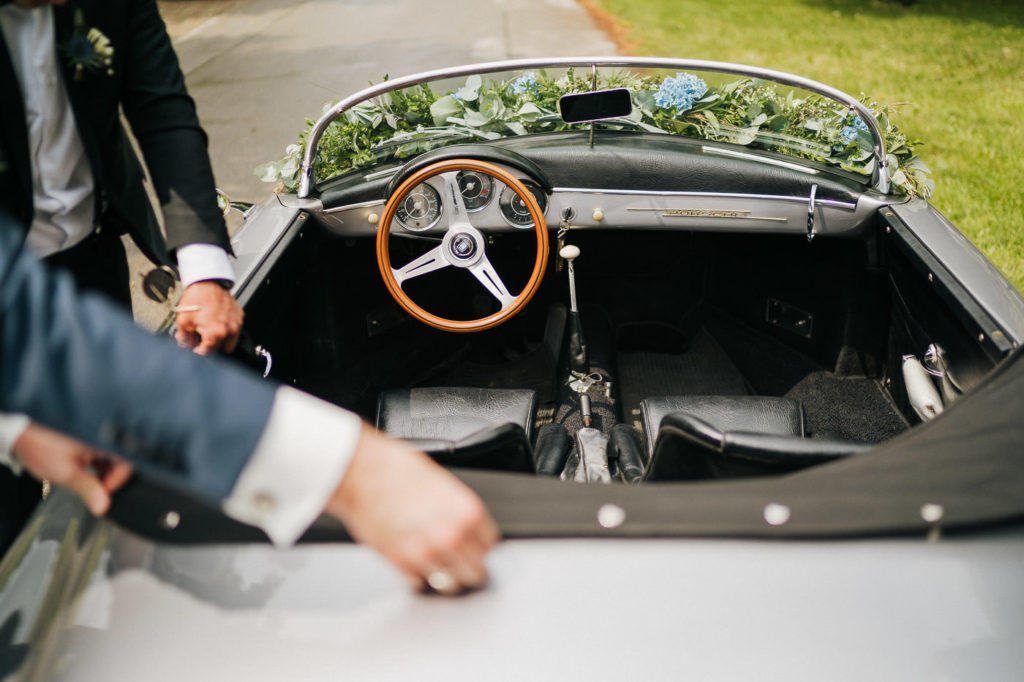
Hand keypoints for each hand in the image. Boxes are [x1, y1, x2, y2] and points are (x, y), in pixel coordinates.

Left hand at [13, 423, 132, 515]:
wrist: (22, 438)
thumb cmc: (41, 448)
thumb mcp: (67, 473)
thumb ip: (88, 489)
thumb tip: (103, 506)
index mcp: (102, 442)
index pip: (126, 463)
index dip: (117, 481)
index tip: (103, 493)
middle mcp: (101, 440)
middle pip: (120, 462)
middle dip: (110, 480)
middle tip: (95, 491)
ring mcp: (94, 442)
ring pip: (110, 462)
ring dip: (102, 476)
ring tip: (87, 483)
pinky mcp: (88, 444)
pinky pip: (100, 458)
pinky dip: (96, 469)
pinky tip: (85, 475)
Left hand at [173, 281, 243, 355]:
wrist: (207, 281)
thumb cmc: (197, 297)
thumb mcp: (182, 320)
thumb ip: (184, 339)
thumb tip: (186, 345)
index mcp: (216, 333)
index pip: (208, 353)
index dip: (197, 351)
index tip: (194, 346)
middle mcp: (230, 330)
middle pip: (220, 350)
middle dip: (210, 346)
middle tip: (201, 337)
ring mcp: (237, 324)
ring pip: (230, 342)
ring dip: (220, 340)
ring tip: (210, 330)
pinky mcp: (240, 317)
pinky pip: (234, 330)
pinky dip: (226, 330)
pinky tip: (216, 321)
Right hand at [325, 424, 500, 594]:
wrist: (361, 473)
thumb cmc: (397, 468)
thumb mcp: (442, 482)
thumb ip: (459, 510)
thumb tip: (469, 528)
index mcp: (468, 512)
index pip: (491, 546)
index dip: (481, 547)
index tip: (475, 547)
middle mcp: (452, 536)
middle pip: (476, 572)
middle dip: (469, 568)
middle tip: (459, 561)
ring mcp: (427, 554)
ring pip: (451, 585)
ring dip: (446, 577)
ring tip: (437, 563)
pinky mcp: (401, 564)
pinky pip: (420, 583)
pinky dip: (418, 576)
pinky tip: (413, 560)